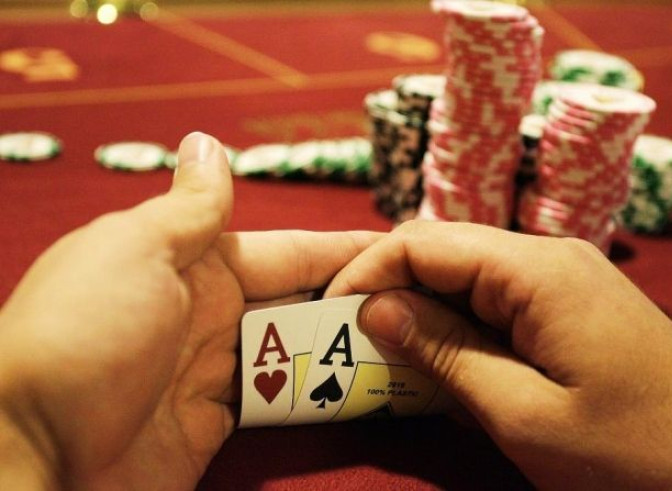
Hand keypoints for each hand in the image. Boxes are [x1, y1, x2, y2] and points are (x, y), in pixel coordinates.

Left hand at [0, 132, 378, 489]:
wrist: (31, 454)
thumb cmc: (82, 336)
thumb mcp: (137, 251)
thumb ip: (189, 207)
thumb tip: (209, 143)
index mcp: (190, 263)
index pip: (286, 251)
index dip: (343, 251)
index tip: (401, 253)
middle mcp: (205, 313)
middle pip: (297, 302)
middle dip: (353, 303)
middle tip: (420, 308)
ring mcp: (210, 371)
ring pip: (293, 351)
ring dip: (340, 350)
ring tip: (405, 349)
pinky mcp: (212, 424)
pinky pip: (276, 400)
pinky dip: (313, 394)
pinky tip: (352, 389)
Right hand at [326, 221, 671, 489]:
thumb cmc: (634, 450)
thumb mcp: (524, 414)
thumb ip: (444, 354)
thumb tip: (376, 309)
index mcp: (534, 269)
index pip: (423, 243)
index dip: (365, 272)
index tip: (327, 317)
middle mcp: (546, 255)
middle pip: (442, 252)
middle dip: (387, 291)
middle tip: (346, 341)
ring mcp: (562, 277)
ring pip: (465, 277)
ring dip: (421, 312)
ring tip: (385, 357)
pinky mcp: (569, 304)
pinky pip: (495, 300)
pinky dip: (457, 327)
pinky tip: (442, 363)